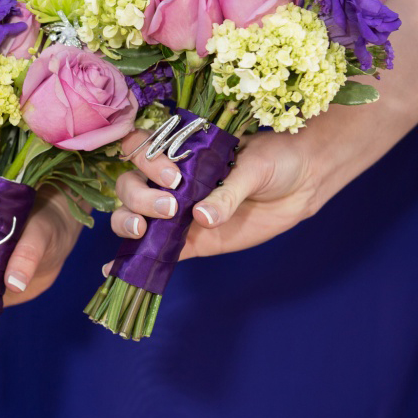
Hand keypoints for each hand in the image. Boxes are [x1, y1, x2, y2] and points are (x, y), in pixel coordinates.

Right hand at [108, 129, 320, 263]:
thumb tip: (201, 217)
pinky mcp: (191, 240)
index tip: (173, 176)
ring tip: (144, 232)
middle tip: (170, 207)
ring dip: (128, 223)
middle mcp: (171, 181)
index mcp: (181, 153)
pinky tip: (112, 268)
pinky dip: (132, 259)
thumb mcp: (254, 167)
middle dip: (138, 197)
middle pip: (129, 186)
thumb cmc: (277, 160)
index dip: (145, 160)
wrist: (305, 182)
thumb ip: (227, 192)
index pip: (141, 149)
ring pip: (133, 216)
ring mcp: (177, 213)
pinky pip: (157, 251)